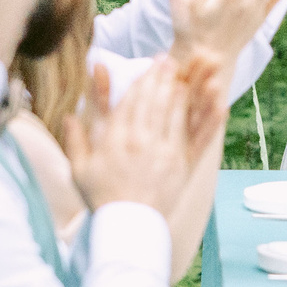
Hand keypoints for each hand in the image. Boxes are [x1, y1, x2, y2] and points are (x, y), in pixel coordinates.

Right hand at [65, 60, 198, 215]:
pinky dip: (210, 118)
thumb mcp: (79, 169)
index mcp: (117, 139)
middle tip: (171, 60)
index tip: (151, 63)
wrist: (127, 227)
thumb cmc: (102, 198)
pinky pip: (199, 138)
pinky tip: (219, 101)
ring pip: (177, 112)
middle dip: (164, 77)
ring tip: (189, 71)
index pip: (133, 100)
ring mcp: (166, 153)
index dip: (144, 79)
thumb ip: (74, 139)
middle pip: (156, 100)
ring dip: (186, 88)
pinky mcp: (183, 166)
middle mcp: (143, 141)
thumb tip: (68, 115)